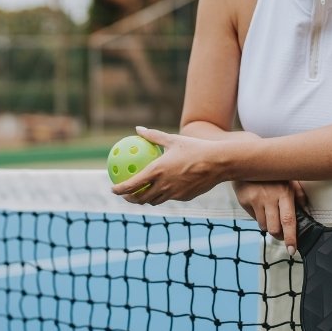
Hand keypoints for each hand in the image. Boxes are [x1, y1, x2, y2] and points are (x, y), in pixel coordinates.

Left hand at [110, 126, 226, 204]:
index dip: (119, 189)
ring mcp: (173, 194)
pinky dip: (164, 195)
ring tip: (143, 194)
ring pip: (155, 201)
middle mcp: (163, 185)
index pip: (132, 185)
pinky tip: (165, 189)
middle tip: (127, 196)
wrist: (218, 163)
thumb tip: (138, 129)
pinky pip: (170, 197)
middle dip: (131, 199)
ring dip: (147, 199)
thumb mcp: (172, 139)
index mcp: (156, 171)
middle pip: (141, 199)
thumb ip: (153, 136)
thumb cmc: (195, 148)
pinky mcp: (184, 197)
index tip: (113, 189)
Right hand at [232, 179, 309, 254]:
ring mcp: (256, 199)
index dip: (291, 237)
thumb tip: (307, 212)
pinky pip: (253, 218)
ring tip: (270, 213)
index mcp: (284, 192)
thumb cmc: (272, 173)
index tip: (292, 250)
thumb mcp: (289, 179)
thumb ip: (299, 195)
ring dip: (269, 225)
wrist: (246, 162)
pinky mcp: (245, 201)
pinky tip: (260, 205)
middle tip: (282, 234)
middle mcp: (269, 197)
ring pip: (264, 226)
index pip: (288, 220)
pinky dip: (259, 217)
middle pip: (274, 228)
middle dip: (279, 236)